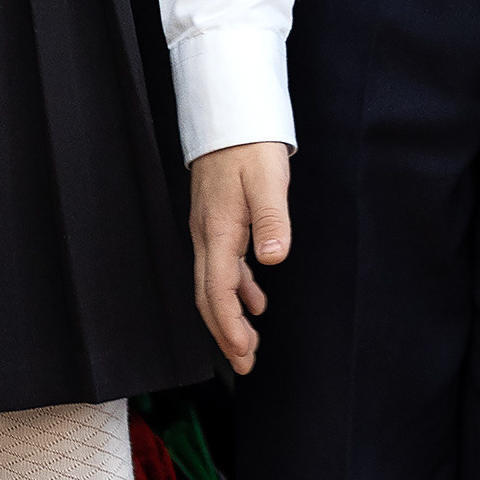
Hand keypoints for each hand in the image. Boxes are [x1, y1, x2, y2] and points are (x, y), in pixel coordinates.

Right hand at [188, 140, 291, 372]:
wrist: (230, 115)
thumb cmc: (249, 145)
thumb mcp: (268, 180)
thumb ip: (272, 220)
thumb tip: (272, 259)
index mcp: (218, 231)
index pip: (218, 290)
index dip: (228, 324)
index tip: (241, 352)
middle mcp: (207, 235)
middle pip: (210, 295)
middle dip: (225, 333)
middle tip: (244, 364)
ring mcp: (210, 230)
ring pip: (215, 284)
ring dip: (230, 316)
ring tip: (248, 345)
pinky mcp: (219, 222)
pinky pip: (224, 266)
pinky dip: (238, 289)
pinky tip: (254, 300)